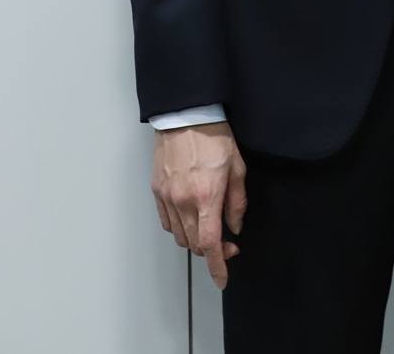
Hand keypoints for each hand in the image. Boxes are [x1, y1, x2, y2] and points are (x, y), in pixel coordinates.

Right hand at [151, 122, 246, 288]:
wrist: (185, 115)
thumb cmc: (213, 135)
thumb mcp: (237, 166)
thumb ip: (237, 201)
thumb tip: (234, 226)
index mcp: (206, 196)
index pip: (209, 244)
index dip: (217, 266)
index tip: (222, 278)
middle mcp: (183, 201)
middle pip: (194, 244)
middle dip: (211, 251)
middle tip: (226, 243)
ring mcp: (167, 196)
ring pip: (179, 236)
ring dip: (194, 240)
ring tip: (207, 227)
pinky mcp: (157, 190)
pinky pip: (166, 222)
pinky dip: (177, 228)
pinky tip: (188, 218)